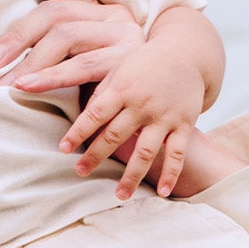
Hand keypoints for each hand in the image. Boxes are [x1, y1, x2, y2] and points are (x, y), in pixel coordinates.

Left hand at [0, 0, 145, 88]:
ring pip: (66, 36)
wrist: (150, 117)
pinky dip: (50, 77)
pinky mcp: (128, 62)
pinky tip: (27, 87)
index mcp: (98, 11)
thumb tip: (1, 50)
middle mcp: (114, 16)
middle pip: (56, 13)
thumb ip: (53, 49)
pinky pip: (82, 66)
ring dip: (28, 62)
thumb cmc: (102, 90)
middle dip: (17, 37)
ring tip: (1, 83)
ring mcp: (124, 37)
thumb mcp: (75, 63)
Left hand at [58, 40, 206, 196]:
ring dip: (132, 174)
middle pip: (116, 135)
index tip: (63, 148)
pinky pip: (177, 153)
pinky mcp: (184, 124)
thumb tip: (80, 118)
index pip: (95, 113)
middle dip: (96, 155)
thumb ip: (101, 92)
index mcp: (122, 88)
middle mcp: (142, 104)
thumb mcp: (119, 68)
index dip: (78, 132)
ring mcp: (164, 116)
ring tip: (119, 195)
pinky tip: (162, 192)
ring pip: (146, 150)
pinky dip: (171, 173)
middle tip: (80, 172)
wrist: (185, 53)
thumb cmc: (143, 63)